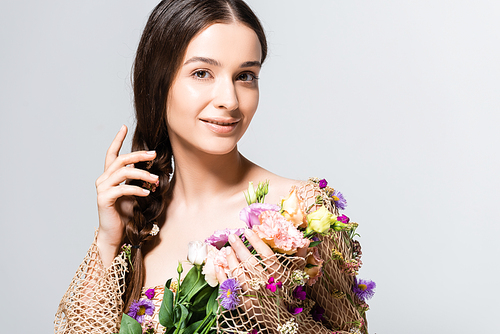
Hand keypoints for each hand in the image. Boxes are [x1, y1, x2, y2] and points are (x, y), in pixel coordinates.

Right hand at [94, 125, 157, 264]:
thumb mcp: (133, 194)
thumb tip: (151, 170)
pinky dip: (137, 189)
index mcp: (109, 176)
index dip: (117, 140)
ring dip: (142, 174)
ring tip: (156, 180)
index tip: (124, 127)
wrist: (115, 234)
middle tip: (153, 154)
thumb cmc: (125, 214)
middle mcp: (103, 180)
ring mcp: (102, 189)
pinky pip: (122, 189)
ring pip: (123, 173)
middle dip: (138, 155)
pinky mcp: (104, 199)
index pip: (112, 154)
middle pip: (121, 160)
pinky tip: (147, 193)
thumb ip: (136, 181)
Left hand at [215, 229, 309, 325]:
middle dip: (240, 248)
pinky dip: (223, 279)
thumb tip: (306, 240)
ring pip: (240, 275)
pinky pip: (231, 290)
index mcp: (279, 275)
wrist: (284, 320)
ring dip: (231, 261)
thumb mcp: (297, 275)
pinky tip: (219, 267)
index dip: (256, 242)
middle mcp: (267, 284)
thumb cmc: (289, 293)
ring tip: (227, 249)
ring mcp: (255, 295)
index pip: (266, 255)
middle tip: (232, 236)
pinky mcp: (245, 304)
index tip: (247, 231)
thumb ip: (299, 257)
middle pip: (251, 263)